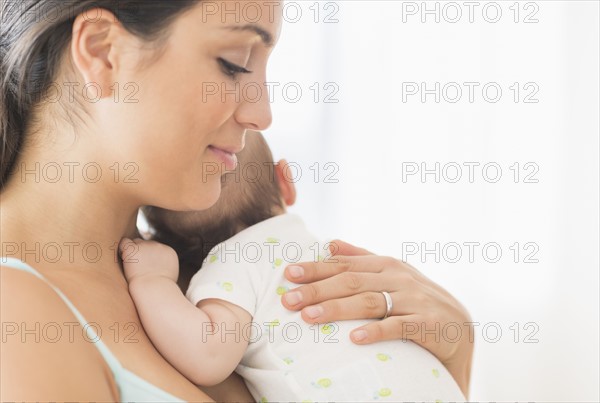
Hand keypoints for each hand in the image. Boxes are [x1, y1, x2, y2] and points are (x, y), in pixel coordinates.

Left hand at [119, 238, 178, 282]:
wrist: (154, 288)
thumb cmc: (160, 288)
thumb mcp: (169, 275)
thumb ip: (165, 266)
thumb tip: (159, 266)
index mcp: (168, 251)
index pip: (156, 248)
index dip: (149, 256)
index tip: (145, 266)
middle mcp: (158, 246)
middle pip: (146, 243)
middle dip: (141, 252)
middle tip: (137, 265)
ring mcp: (146, 246)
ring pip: (136, 242)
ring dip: (133, 251)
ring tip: (130, 263)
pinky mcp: (133, 249)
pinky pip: (125, 242)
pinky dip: (123, 249)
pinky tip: (122, 257)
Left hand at [280, 239, 473, 397]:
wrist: (458, 326)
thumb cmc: (416, 299)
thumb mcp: (391, 273)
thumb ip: (360, 258)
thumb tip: (329, 243)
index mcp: (385, 265)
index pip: (344, 265)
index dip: (316, 269)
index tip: (289, 273)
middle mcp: (397, 278)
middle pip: (351, 282)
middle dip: (317, 290)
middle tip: (289, 299)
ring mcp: (412, 300)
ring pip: (369, 302)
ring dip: (337, 309)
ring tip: (310, 317)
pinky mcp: (426, 324)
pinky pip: (398, 327)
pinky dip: (376, 331)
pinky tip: (355, 338)